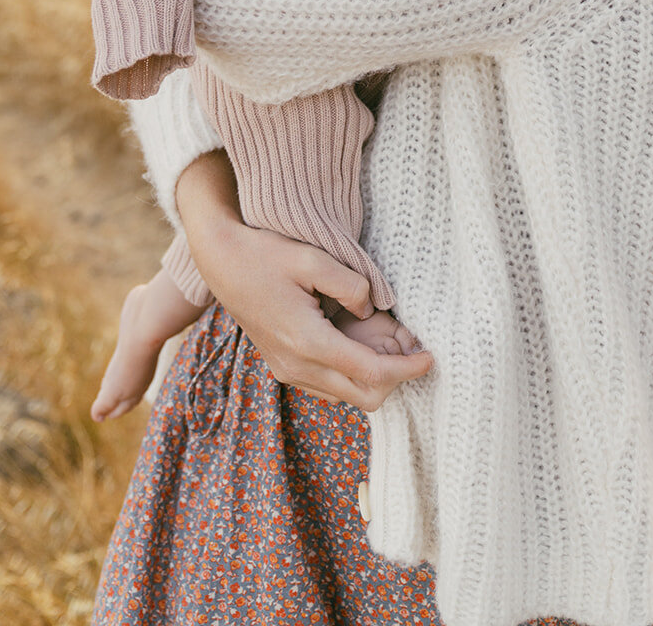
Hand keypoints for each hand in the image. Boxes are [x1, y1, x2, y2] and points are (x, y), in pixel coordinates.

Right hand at [176, 152, 431, 410]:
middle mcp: (296, 367)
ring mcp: (287, 371)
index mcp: (307, 342)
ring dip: (374, 378)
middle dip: (395, 379)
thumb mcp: (314, 259)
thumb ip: (352, 286)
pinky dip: (353, 375)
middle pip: (363, 397)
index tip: (431, 357)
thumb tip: (372, 310)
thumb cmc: (265, 255)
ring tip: (390, 344)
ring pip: (347, 396)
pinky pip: (329, 387)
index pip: (371, 372)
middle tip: (413, 349)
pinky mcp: (283, 366)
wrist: (221, 262)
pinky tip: (362, 344)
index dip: (407, 369)